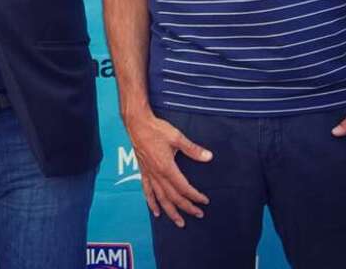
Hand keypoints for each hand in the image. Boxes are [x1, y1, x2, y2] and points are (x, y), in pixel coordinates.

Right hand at [127, 112, 212, 227]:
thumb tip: (208, 156)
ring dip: (170, 211)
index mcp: (166, 167)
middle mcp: (157, 174)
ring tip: (179, 222)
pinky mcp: (143, 171)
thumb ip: (192, 149)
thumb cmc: (156, 129)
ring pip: (160, 198)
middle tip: (198, 214)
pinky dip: (151, 202)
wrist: (137, 123)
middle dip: (186, 207)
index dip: (195, 196)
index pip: (183, 187)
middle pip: (173, 197)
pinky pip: (147, 190)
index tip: (204, 201)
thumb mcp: (177, 137)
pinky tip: (155, 211)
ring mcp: (149, 174)